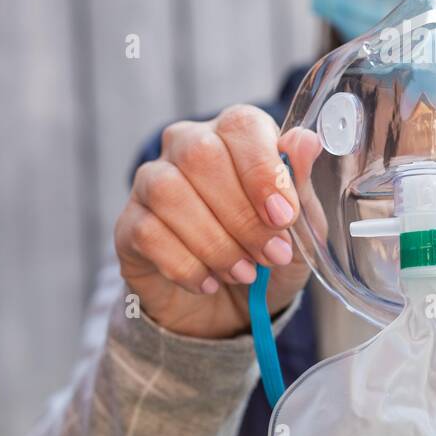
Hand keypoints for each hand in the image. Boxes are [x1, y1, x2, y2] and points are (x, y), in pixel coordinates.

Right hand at [113, 105, 319, 338]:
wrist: (229, 309)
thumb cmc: (267, 254)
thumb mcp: (299, 226)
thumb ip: (301, 183)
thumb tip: (307, 141)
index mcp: (235, 135)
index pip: (241, 126)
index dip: (263, 170)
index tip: (284, 217)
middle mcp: (187, 146)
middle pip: (202, 156)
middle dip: (242, 215)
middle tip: (270, 255)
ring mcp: (151, 183)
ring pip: (170, 193)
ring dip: (214, 241)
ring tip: (243, 272)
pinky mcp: (129, 224)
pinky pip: (148, 233)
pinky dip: (187, 265)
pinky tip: (210, 282)